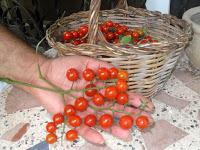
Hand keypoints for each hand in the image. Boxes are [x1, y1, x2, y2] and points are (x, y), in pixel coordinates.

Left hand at [27, 55, 154, 143]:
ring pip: (100, 121)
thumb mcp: (85, 62)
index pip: (117, 95)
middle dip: (128, 115)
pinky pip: (81, 128)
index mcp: (98, 89)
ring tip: (127, 134)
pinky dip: (90, 134)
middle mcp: (93, 101)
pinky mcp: (71, 117)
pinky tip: (102, 140)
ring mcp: (83, 110)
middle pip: (112, 110)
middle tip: (144, 121)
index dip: (131, 99)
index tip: (145, 103)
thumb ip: (101, 66)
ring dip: (113, 128)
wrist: (43, 74)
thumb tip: (119, 72)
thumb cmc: (64, 67)